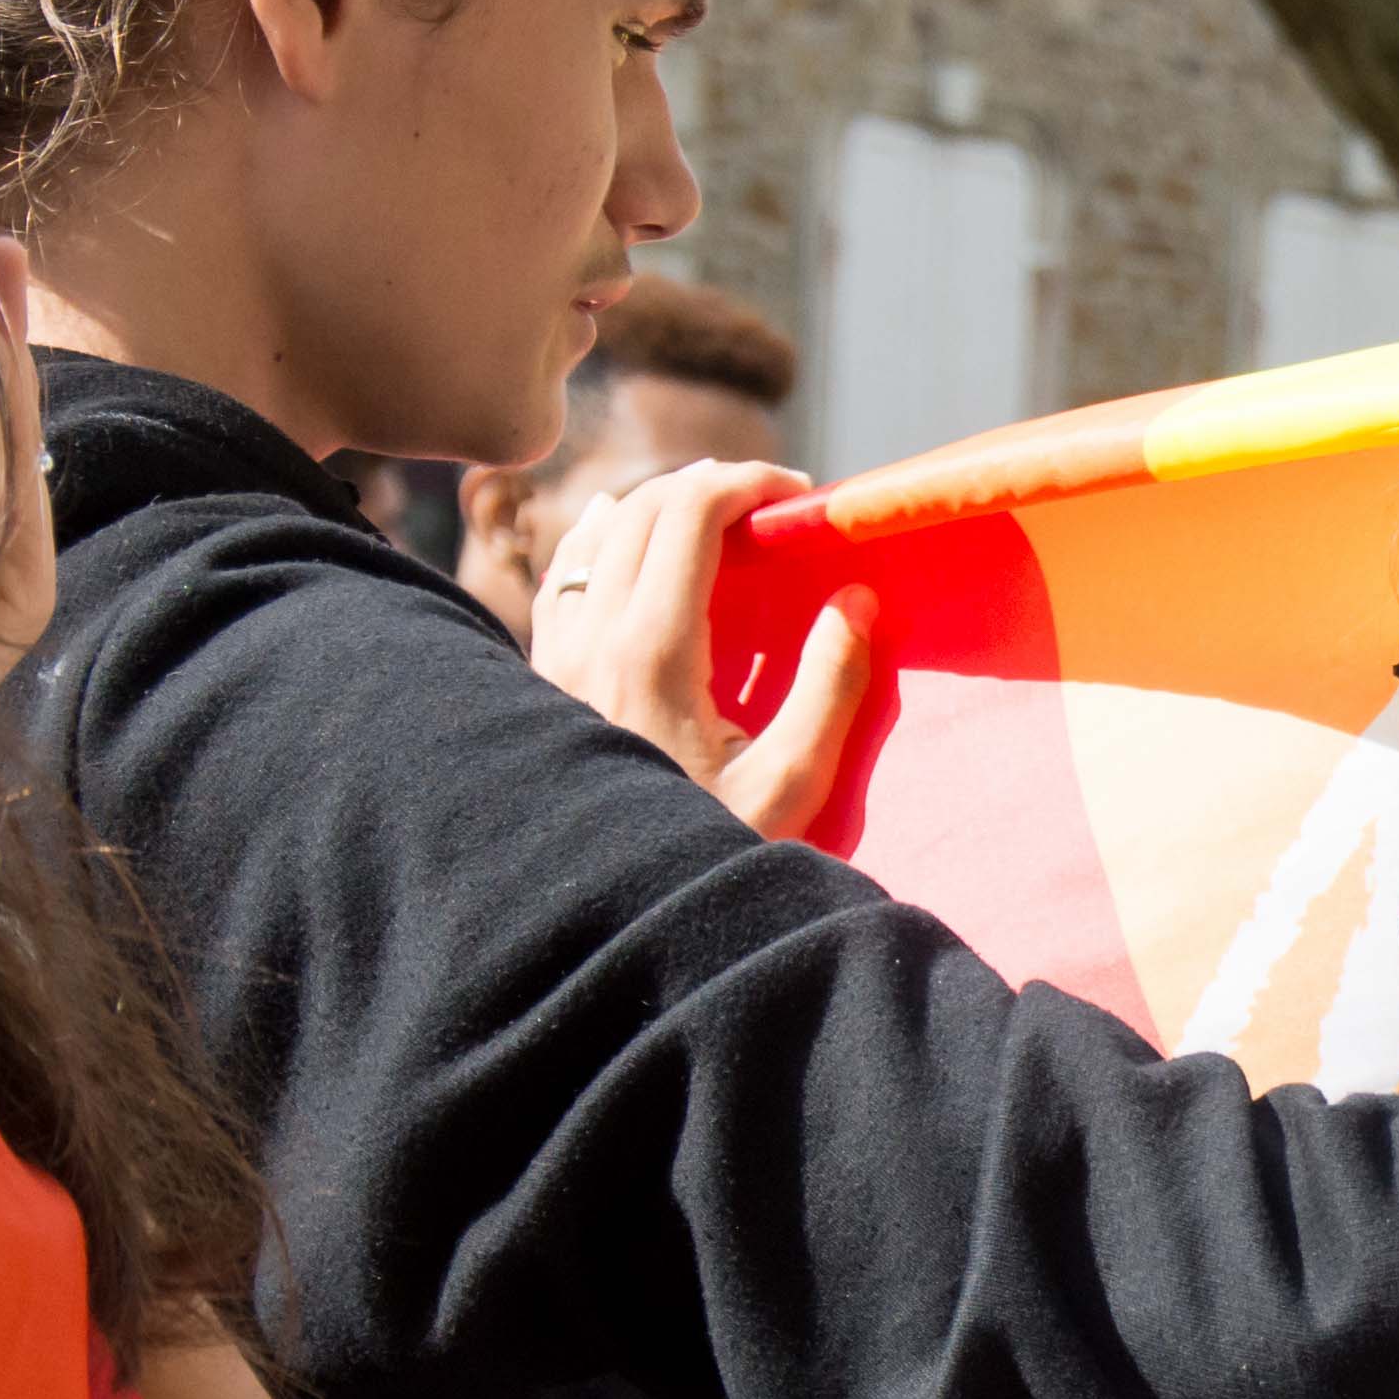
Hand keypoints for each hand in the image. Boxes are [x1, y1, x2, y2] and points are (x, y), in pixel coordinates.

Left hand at [527, 459, 878, 839]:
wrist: (604, 915)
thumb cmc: (706, 851)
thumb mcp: (788, 785)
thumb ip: (829, 687)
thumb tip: (855, 601)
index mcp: (652, 651)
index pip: (691, 512)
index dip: (747, 482)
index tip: (797, 495)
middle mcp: (591, 637)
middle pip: (644, 507)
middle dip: (710, 485)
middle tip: (766, 504)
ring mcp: (556, 655)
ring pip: (596, 533)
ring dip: (656, 506)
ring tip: (711, 516)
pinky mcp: (543, 677)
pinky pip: (561, 577)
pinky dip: (597, 539)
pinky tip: (619, 536)